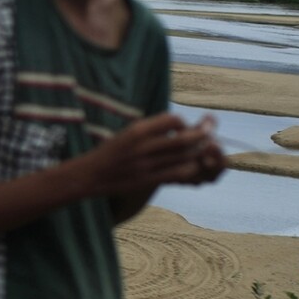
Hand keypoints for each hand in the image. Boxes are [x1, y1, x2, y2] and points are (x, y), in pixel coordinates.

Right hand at [87, 112, 224, 194]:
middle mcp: (143, 145)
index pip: (173, 119)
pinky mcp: (148, 179)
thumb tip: (179, 123)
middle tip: (208, 134)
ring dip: (198, 152)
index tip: (183, 127)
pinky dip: (189, 167)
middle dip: (202, 135)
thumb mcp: (128, 132)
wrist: (90, 174)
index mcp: (138, 129)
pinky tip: (189, 165)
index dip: (183, 122)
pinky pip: (178, 173)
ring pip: (185, 156)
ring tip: (200, 150)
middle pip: (185, 138)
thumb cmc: (111, 151)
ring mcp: (146, 164)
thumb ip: (152, 128)